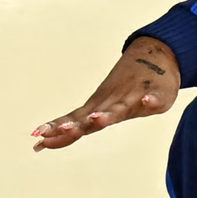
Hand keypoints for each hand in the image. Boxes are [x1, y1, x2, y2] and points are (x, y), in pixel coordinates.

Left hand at [34, 39, 181, 149]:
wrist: (158, 57)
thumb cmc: (129, 89)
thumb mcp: (107, 108)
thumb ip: (82, 122)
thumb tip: (43, 140)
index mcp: (101, 109)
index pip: (75, 124)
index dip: (60, 133)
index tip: (38, 140)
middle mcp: (113, 104)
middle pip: (92, 118)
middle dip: (77, 125)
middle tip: (62, 129)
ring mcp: (133, 99)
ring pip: (119, 110)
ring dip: (108, 114)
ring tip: (96, 117)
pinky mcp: (157, 94)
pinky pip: (154, 98)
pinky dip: (150, 100)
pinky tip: (147, 101)